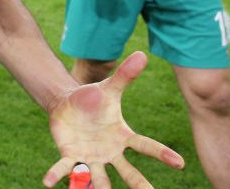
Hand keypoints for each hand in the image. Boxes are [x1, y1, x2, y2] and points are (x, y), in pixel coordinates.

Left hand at [43, 52, 184, 187]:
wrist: (67, 104)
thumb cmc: (92, 98)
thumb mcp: (109, 87)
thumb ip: (125, 75)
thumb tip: (142, 54)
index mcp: (123, 136)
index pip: (146, 146)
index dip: (162, 154)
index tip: (180, 162)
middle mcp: (110, 152)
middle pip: (127, 172)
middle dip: (138, 183)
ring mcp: (91, 157)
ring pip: (98, 177)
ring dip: (97, 186)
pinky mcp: (71, 156)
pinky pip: (65, 168)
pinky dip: (58, 175)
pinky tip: (49, 182)